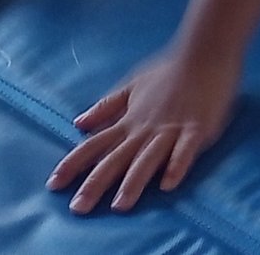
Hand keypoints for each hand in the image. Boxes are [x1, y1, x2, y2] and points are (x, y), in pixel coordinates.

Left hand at [50, 45, 241, 213]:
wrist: (206, 50)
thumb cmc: (170, 70)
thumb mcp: (133, 85)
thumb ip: (107, 107)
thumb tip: (78, 123)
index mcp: (129, 120)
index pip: (94, 144)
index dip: (72, 164)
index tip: (52, 184)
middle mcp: (145, 128)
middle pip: (115, 159)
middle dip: (95, 184)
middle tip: (77, 209)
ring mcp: (171, 129)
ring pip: (148, 159)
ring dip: (133, 182)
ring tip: (120, 205)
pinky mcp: (197, 129)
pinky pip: (185, 150)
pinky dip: (176, 166)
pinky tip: (169, 183)